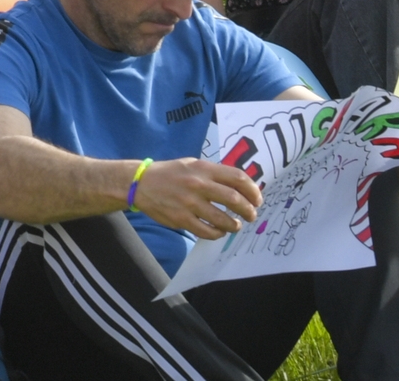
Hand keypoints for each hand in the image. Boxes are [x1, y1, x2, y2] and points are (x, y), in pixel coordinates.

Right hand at [131, 157, 262, 239]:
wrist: (141, 183)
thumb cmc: (171, 173)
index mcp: (203, 168)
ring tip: (236, 225)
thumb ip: (214, 174)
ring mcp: (189, 203)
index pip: (237, 178)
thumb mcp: (192, 164)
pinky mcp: (181, 219)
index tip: (257, 199)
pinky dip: (218, 233)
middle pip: (234, 200)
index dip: (252, 190)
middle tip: (251, 215)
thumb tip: (240, 187)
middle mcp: (198, 185)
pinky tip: (219, 231)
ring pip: (222, 219)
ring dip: (234, 225)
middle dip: (248, 210)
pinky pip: (207, 231)